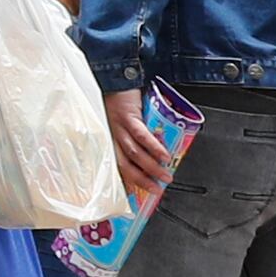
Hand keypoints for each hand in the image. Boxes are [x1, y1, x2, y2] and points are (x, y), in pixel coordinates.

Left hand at [106, 86, 175, 206]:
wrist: (114, 80)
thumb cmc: (118, 104)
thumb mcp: (121, 126)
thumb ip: (131, 141)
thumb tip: (152, 159)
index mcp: (110, 141)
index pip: (115, 167)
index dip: (126, 182)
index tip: (137, 196)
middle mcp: (111, 137)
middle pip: (125, 165)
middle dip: (142, 181)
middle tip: (156, 191)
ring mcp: (118, 128)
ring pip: (135, 154)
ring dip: (152, 168)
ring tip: (165, 177)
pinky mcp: (128, 118)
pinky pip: (141, 136)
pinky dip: (154, 147)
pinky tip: (164, 156)